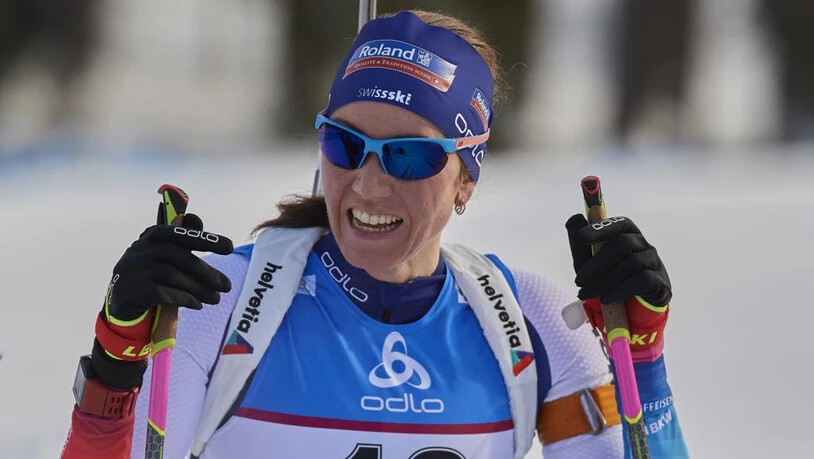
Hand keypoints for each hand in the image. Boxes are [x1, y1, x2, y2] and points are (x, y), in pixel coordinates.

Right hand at [94, 214, 232, 363]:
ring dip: (200, 289)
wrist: (121, 303)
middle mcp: (141, 250)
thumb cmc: (150, 275)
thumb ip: (181, 240)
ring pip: (174, 277)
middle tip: (227, 286)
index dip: (207, 239)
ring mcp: (134, 269)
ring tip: (216, 299)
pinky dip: (184, 299)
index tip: (230, 247)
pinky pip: (164, 293)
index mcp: (152, 237)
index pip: (181, 234)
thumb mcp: (163, 255)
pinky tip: (197, 305)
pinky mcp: (131, 290)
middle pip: (180, 257)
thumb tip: (196, 218)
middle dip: (207, 273)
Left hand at [565, 214, 669, 359]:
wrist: (628, 316)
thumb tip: (574, 218)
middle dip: (597, 262)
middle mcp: (644, 245)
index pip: (619, 224)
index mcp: (627, 236)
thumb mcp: (589, 265)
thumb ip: (580, 244)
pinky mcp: (661, 283)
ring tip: (586, 294)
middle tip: (579, 279)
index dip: (600, 229)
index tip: (582, 237)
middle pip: (624, 243)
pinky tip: (606, 299)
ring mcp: (654, 263)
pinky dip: (620, 290)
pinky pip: (642, 280)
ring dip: (604, 280)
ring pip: (631, 263)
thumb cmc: (607, 282)